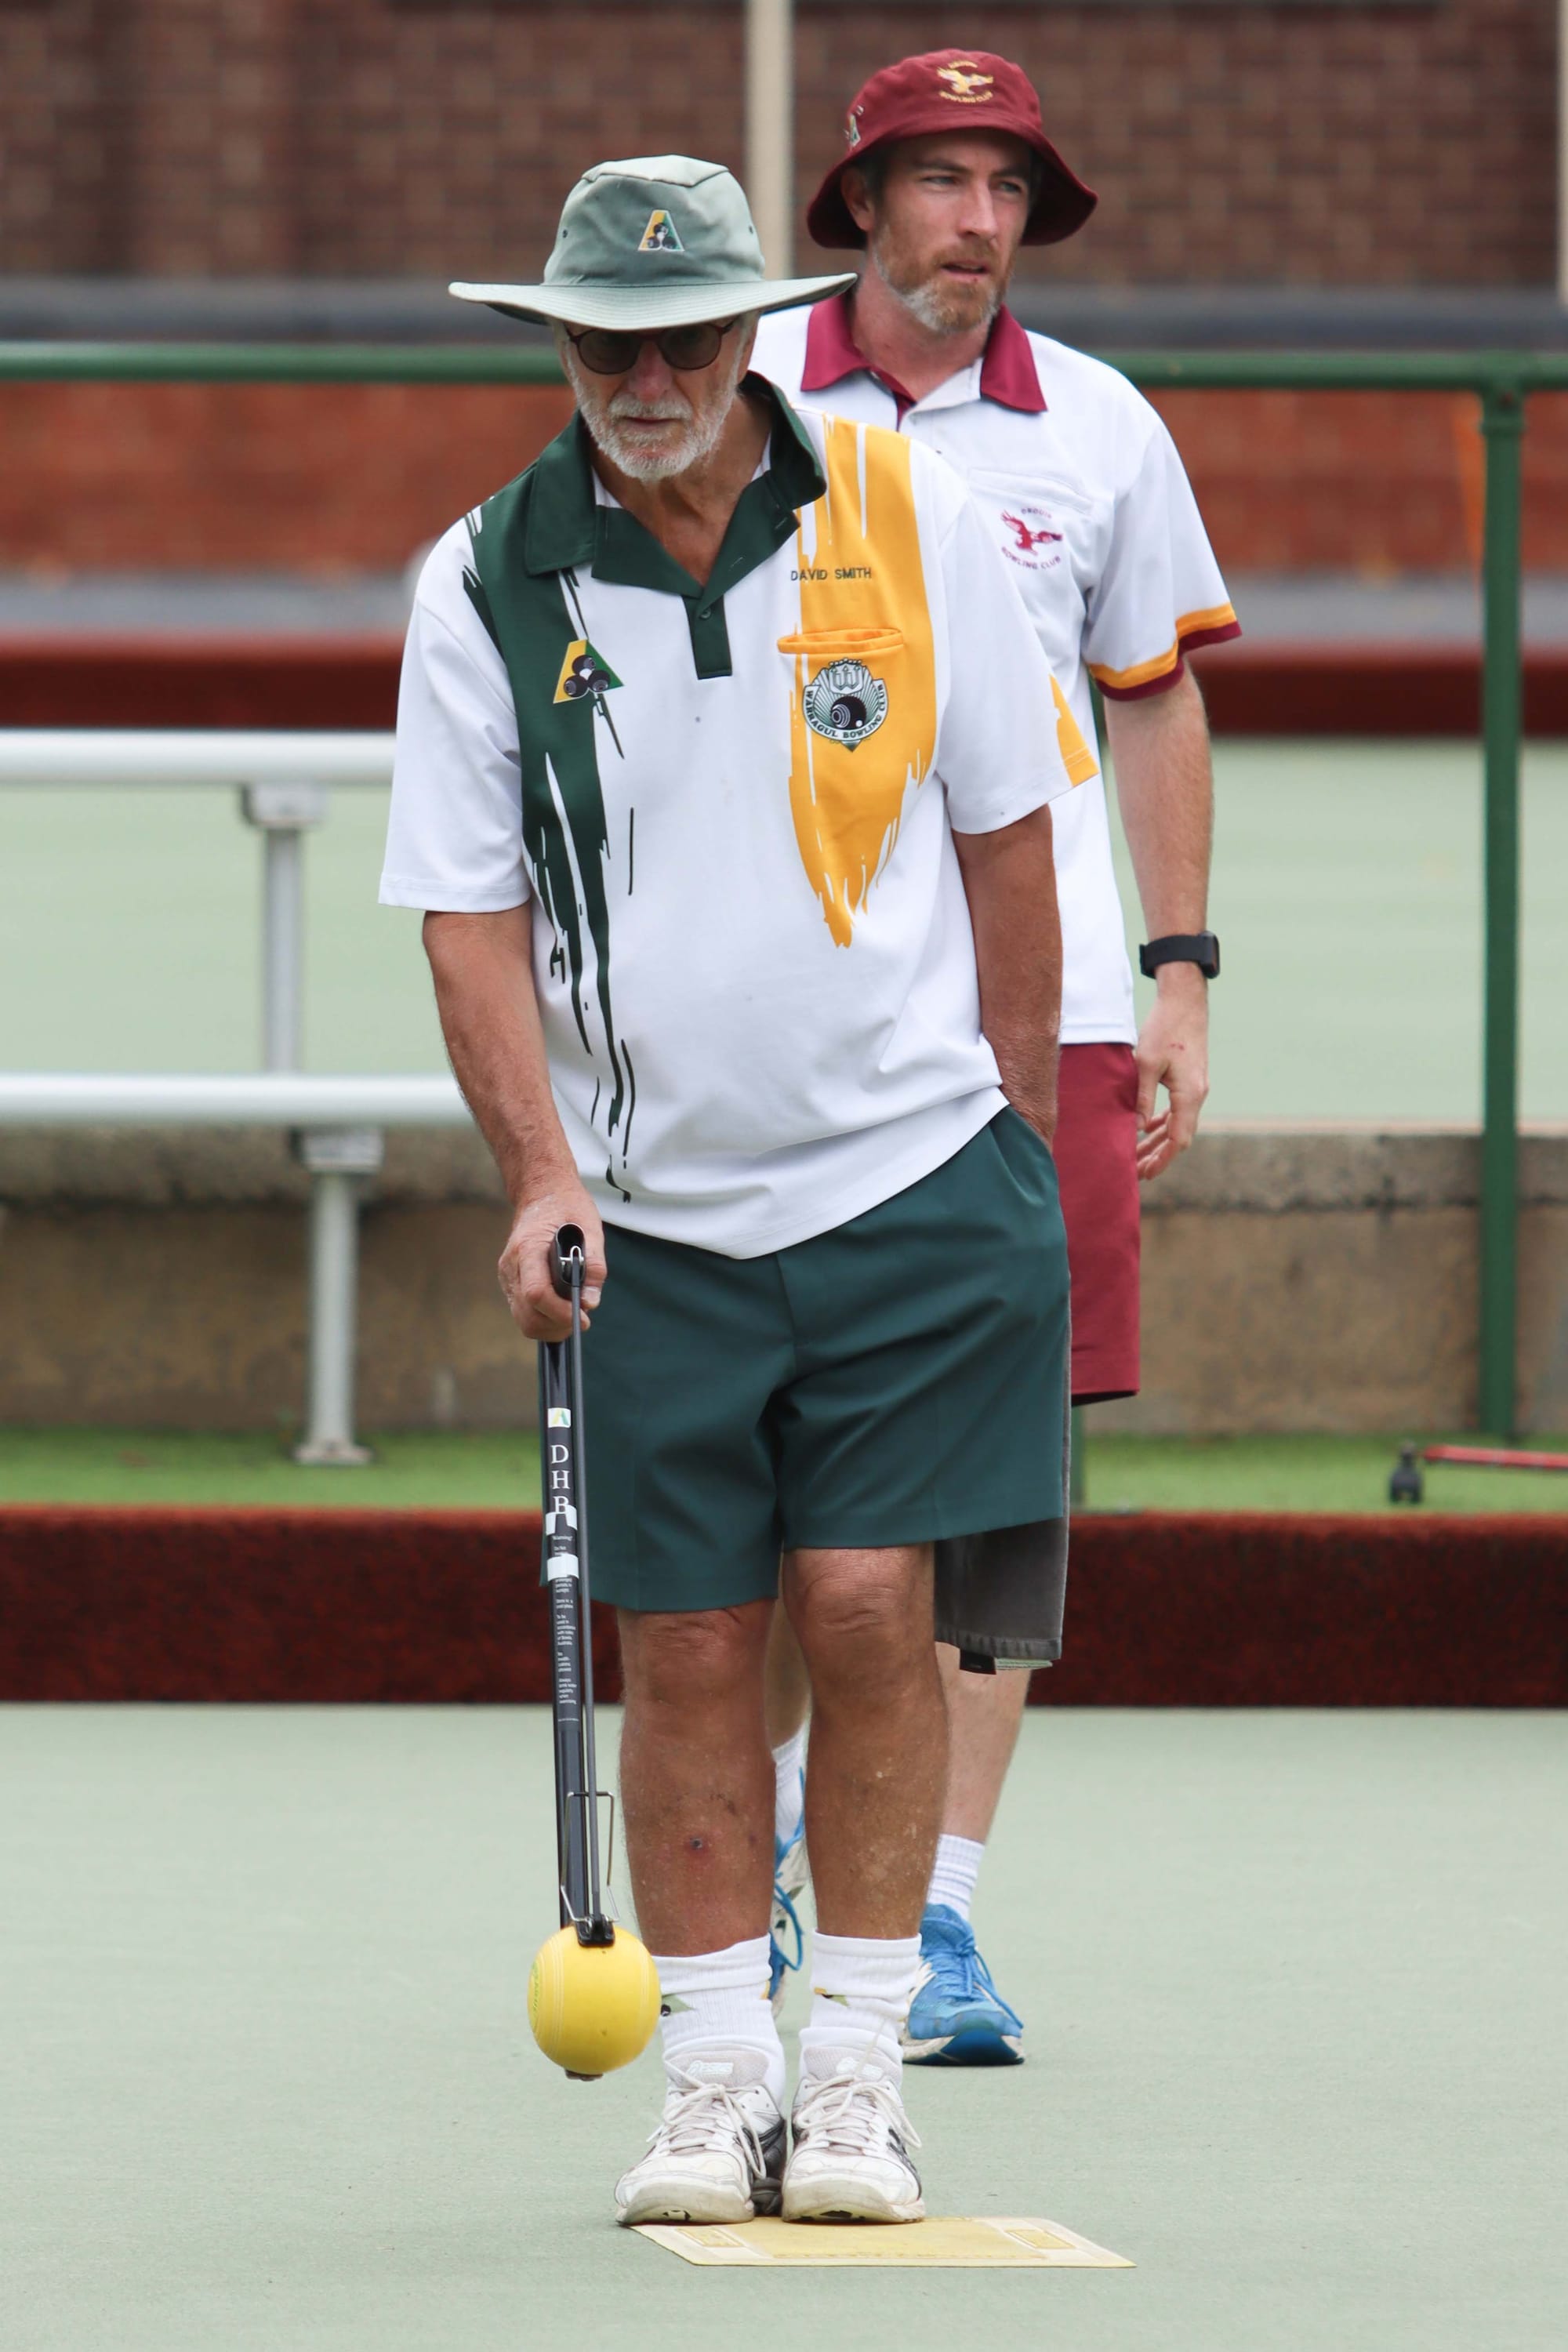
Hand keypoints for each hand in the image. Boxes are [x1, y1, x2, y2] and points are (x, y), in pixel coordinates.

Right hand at [498, 1185, 606, 1339]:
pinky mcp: (510, 1282)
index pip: (536, 1293)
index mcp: (529, 1247)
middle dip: (556, 1326)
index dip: (560, 1312)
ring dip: (549, 1327)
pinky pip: (522, 1311)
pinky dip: (542, 1319)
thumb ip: (594, 1267)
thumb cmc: (567, 1207)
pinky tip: (560, 1309)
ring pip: (522, 1319)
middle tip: (581, 1321)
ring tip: (572, 1317)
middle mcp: (511, 1264)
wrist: (542, 1193)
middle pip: (526, 1314)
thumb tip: (590, 1302)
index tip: (583, 1317)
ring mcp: (508, 1275)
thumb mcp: (590, 1230)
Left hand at [1135, 968, 1208, 1182]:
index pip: (1179, 1139)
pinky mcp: (1191, 1080)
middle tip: (1136, 1171)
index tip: (1145, 1173)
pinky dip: (1165, 1122)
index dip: (1163, 1159)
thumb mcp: (1146, 1063)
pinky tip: (1149, 1128)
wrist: (1185, 1001)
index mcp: (1190, 1095)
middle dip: (1159, 1155)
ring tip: (1138, 1154)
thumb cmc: (1165, 1028)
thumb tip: (1138, 1128)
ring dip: (1160, 1140)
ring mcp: (1196, 1088)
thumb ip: (1142, 1097)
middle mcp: (1197, 1095)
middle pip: (1180, 1137)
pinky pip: (1179, 1110)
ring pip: (1179, 1124)